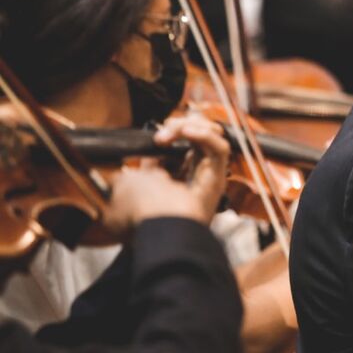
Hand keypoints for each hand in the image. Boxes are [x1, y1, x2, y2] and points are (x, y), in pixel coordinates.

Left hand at [102, 114, 229, 233]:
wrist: (157, 226)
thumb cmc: (143, 209)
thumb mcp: (131, 181)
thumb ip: (145, 165)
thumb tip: (148, 151)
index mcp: (175, 180)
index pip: (182, 146)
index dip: (173, 133)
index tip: (158, 132)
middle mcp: (195, 177)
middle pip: (199, 137)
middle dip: (181, 126)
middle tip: (163, 134)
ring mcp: (208, 176)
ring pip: (212, 138)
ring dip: (191, 127)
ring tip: (176, 131)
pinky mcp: (218, 176)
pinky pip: (220, 148)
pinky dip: (205, 135)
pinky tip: (188, 132)